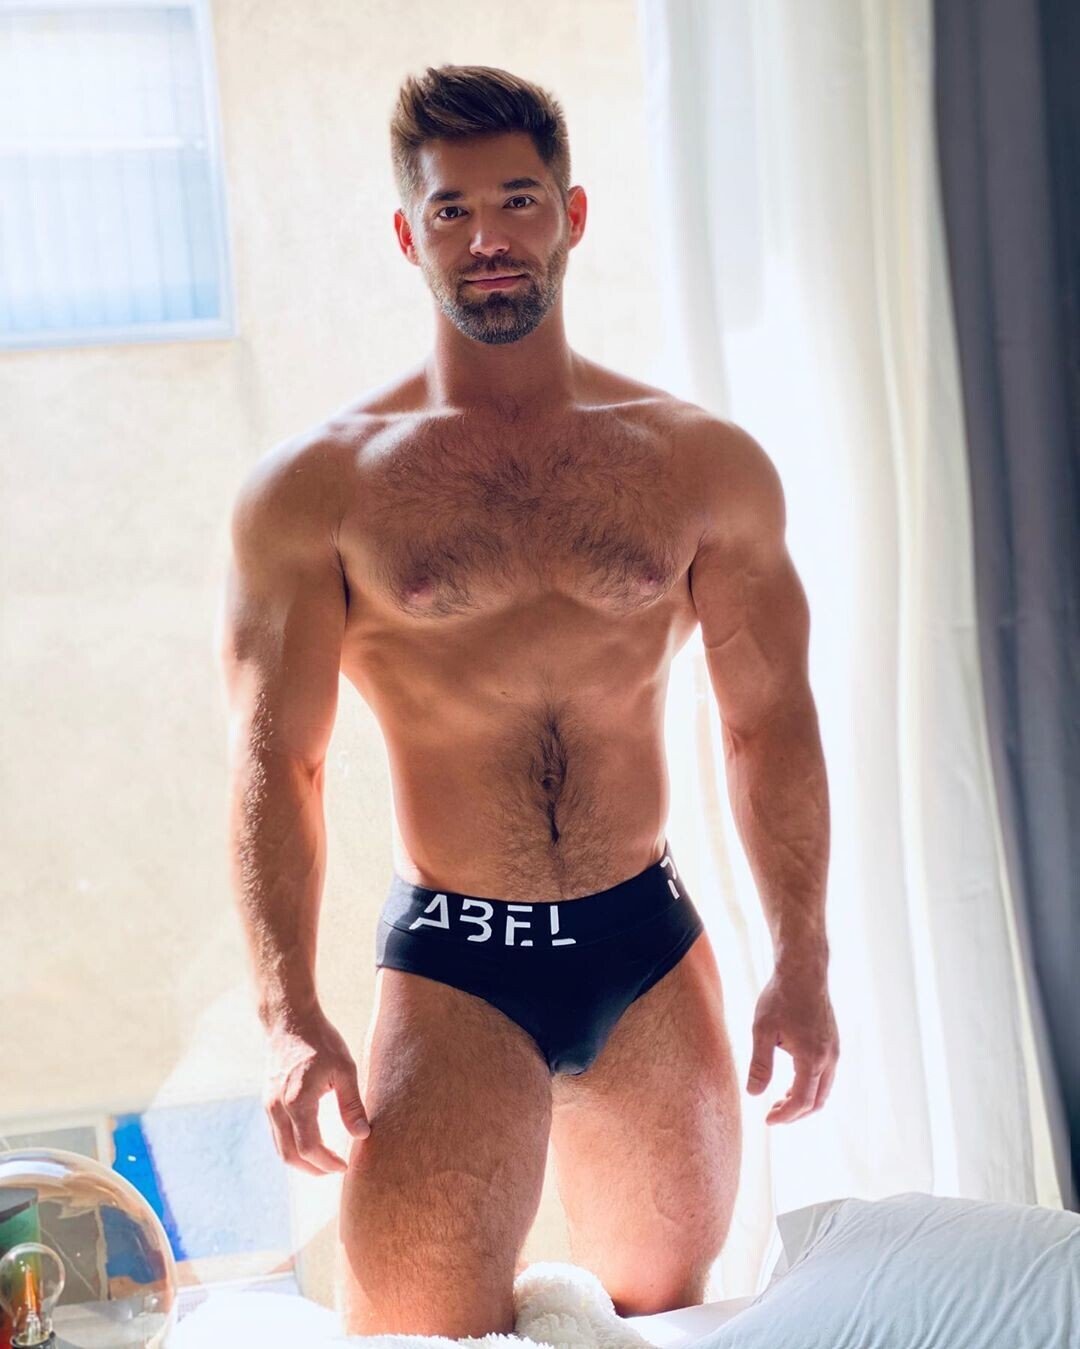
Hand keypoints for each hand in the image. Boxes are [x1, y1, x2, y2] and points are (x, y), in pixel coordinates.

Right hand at [263, 1005, 370, 1173]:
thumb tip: (362, 1135)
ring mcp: (269, 1105)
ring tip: (326, 1161)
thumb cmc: (320, 1041)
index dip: (327, 1163)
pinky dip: (292, 1146)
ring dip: (302, 1161)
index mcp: (297, 1101)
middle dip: (314, 1169)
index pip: (309, 1147)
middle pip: (290, 1155)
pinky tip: (311, 1143)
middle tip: (336, 1169)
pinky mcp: (268, 1101)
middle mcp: (278, 1107)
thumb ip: (351, 1104)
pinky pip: (277, 1134)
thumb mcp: (344, 1069)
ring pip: (280, 1148)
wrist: (290, 1020)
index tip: (345, 1166)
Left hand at [746, 962, 838, 1123]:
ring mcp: (835, 1051)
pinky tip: (792, 1081)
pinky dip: (811, 1087)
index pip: (801, 1101)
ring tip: (780, 1101)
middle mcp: (829, 1058)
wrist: (804, 971)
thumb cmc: (781, 997)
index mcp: (812, 1058)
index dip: (785, 1116)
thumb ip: (760, 1065)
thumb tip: (754, 1094)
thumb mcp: (763, 1030)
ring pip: (824, 1091)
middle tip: (772, 1115)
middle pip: (817, 1102)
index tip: (768, 1120)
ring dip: (804, 1102)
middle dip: (795, 1113)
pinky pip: (827, 1077)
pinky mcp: (834, 1044)